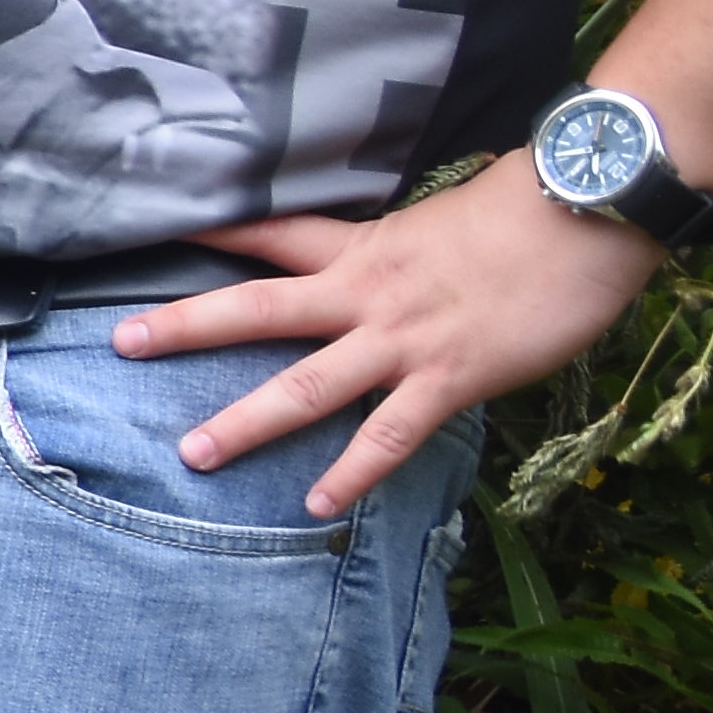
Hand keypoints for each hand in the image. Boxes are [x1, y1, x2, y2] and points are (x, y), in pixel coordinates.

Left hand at [113, 160, 652, 514]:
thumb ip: (399, 249)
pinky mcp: (450, 377)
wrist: (592, 209)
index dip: (207, 234)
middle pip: (256, 309)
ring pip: (305, 385)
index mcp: (362, 247)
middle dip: (186, 328)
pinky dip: (352, 473)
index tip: (144, 235)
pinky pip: (388, 435)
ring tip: (192, 453)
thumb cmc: (530, 209)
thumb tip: (385, 265)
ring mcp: (403, 338)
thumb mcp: (442, 218)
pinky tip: (318, 503)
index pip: (268, 233)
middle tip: (121, 342)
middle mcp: (366, 293)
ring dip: (245, 422)